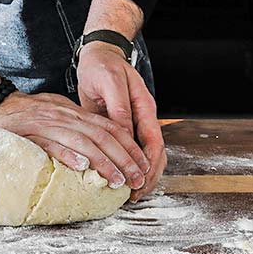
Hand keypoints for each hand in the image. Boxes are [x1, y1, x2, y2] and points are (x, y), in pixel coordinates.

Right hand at [0, 92, 149, 189]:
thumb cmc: (21, 115)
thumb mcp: (53, 115)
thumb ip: (72, 128)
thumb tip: (90, 153)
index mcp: (73, 113)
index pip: (109, 127)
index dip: (129, 146)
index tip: (142, 164)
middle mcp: (65, 116)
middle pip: (102, 135)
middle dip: (124, 158)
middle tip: (137, 178)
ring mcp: (48, 124)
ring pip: (83, 141)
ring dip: (103, 161)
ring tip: (117, 180)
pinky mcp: (30, 134)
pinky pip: (51, 144)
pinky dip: (68, 155)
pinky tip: (82, 168)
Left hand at [76, 42, 165, 200]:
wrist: (98, 56)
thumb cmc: (102, 66)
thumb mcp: (109, 82)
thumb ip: (119, 108)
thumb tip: (125, 134)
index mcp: (144, 107)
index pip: (153, 143)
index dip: (148, 166)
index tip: (138, 183)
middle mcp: (143, 118)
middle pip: (154, 154)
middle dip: (147, 177)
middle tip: (134, 197)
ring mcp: (134, 123)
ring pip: (145, 155)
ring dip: (140, 174)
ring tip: (129, 194)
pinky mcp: (122, 127)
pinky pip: (130, 150)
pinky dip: (127, 166)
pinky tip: (119, 177)